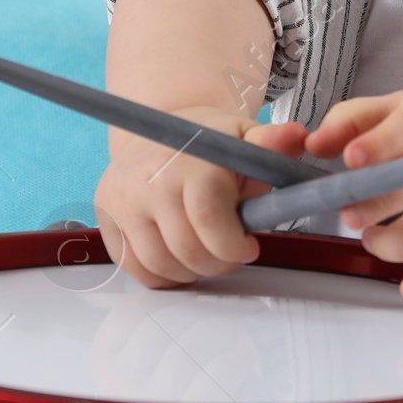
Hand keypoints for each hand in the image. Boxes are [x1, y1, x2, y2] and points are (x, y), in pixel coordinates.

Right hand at [93, 112, 310, 288]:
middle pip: (186, 250)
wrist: (162, 128)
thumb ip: (272, 144)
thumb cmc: (212, 142)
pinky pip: (134, 267)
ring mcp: (122, 198)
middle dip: (217, 263)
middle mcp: (150, 180)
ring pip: (160, 264)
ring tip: (205, 255)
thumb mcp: (246, 138)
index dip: (233, 247)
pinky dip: (162, 274)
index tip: (248, 248)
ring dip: (190, 272)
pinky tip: (180, 258)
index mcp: (191, 162)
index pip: (209, 221)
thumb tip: (296, 137)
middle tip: (229, 254)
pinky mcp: (105, 214)